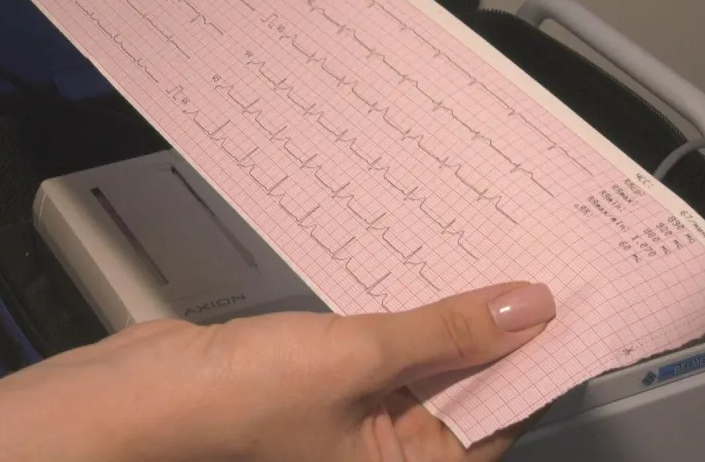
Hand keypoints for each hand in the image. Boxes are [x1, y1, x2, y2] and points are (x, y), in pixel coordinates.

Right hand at [0, 282, 555, 461]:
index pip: (499, 423)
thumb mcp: (357, 358)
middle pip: (465, 394)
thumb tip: (530, 311)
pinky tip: (419, 272)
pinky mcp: (324, 386)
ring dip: (446, 320)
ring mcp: (353, 422)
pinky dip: (400, 317)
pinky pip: (381, 349)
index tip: (569, 311)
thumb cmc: (232, 407)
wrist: (135, 399)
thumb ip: (445, 332)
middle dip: (493, 336)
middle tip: (533, 271)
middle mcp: (384, 457)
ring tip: (487, 262)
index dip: (536, 366)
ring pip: (423, 366)